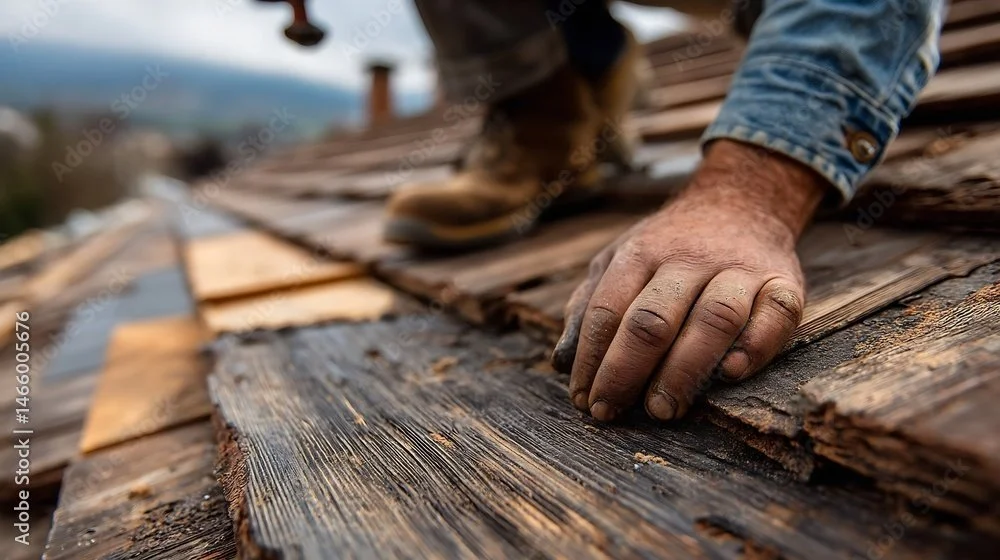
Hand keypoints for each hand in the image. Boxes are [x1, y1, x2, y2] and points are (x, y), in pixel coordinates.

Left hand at [551, 140, 826, 421]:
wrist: (741, 201)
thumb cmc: (669, 248)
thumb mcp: (619, 260)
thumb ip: (589, 306)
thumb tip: (563, 361)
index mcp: (641, 253)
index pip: (608, 309)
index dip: (592, 359)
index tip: (583, 399)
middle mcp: (689, 258)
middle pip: (653, 318)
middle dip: (626, 370)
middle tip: (611, 411)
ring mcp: (738, 269)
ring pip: (713, 318)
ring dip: (684, 370)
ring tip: (662, 410)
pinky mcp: (783, 282)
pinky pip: (776, 315)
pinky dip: (755, 346)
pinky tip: (731, 374)